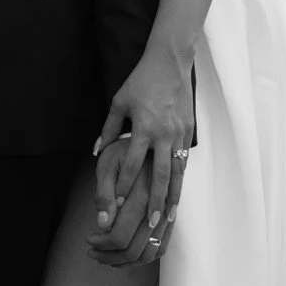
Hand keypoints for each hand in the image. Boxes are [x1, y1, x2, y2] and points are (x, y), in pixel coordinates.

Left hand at [85, 142, 160, 267]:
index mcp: (142, 193)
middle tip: (93, 251)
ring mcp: (168, 213)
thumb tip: (102, 224)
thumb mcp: (107, 164)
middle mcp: (159, 206)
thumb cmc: (124, 150)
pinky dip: (144, 256)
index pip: (120, 234)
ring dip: (127, 261)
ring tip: (107, 256)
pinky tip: (127, 252)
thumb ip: (104, 194)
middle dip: (110, 256)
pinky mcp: (171, 214)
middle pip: (135, 249)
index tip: (88, 239)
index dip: (101, 243)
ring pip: (150, 253)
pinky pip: (163, 246)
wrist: (151, 135)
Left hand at [94, 51, 193, 240]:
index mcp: (144, 126)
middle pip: (160, 174)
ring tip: (169, 217)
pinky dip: (181, 178)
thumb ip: (109, 128)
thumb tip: (97, 151)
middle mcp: (164, 133)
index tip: (118, 203)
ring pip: (177, 171)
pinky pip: (184, 159)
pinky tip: (178, 193)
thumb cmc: (141, 81)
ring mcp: (179, 132)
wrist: (170, 62)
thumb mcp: (120, 101)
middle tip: (151, 223)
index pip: (133, 162)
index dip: (125, 184)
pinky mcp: (188, 129)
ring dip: (173, 196)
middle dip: (155, 201)